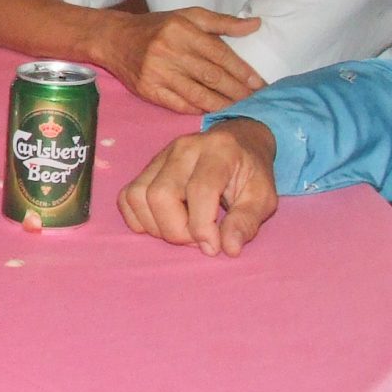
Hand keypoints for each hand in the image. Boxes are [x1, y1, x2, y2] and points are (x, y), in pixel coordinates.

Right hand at [102, 8, 265, 111]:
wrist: (115, 39)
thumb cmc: (158, 26)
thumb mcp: (189, 16)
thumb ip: (223, 22)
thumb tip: (256, 24)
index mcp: (183, 31)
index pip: (219, 54)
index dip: (242, 71)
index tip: (259, 83)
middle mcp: (170, 51)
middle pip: (211, 76)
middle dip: (237, 91)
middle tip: (256, 101)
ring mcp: (158, 73)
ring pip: (197, 94)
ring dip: (222, 105)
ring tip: (240, 110)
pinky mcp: (148, 90)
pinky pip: (179, 105)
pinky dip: (199, 110)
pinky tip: (213, 112)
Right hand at [118, 119, 278, 254]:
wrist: (239, 142)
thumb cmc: (251, 173)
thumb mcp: (263, 197)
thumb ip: (247, 222)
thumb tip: (229, 248)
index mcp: (219, 151)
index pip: (199, 191)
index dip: (202, 227)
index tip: (213, 247)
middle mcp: (184, 148)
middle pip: (161, 195)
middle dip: (177, 231)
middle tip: (198, 240)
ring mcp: (161, 155)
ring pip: (139, 196)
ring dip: (157, 226)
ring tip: (182, 231)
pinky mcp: (147, 167)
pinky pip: (128, 196)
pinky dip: (140, 218)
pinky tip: (164, 223)